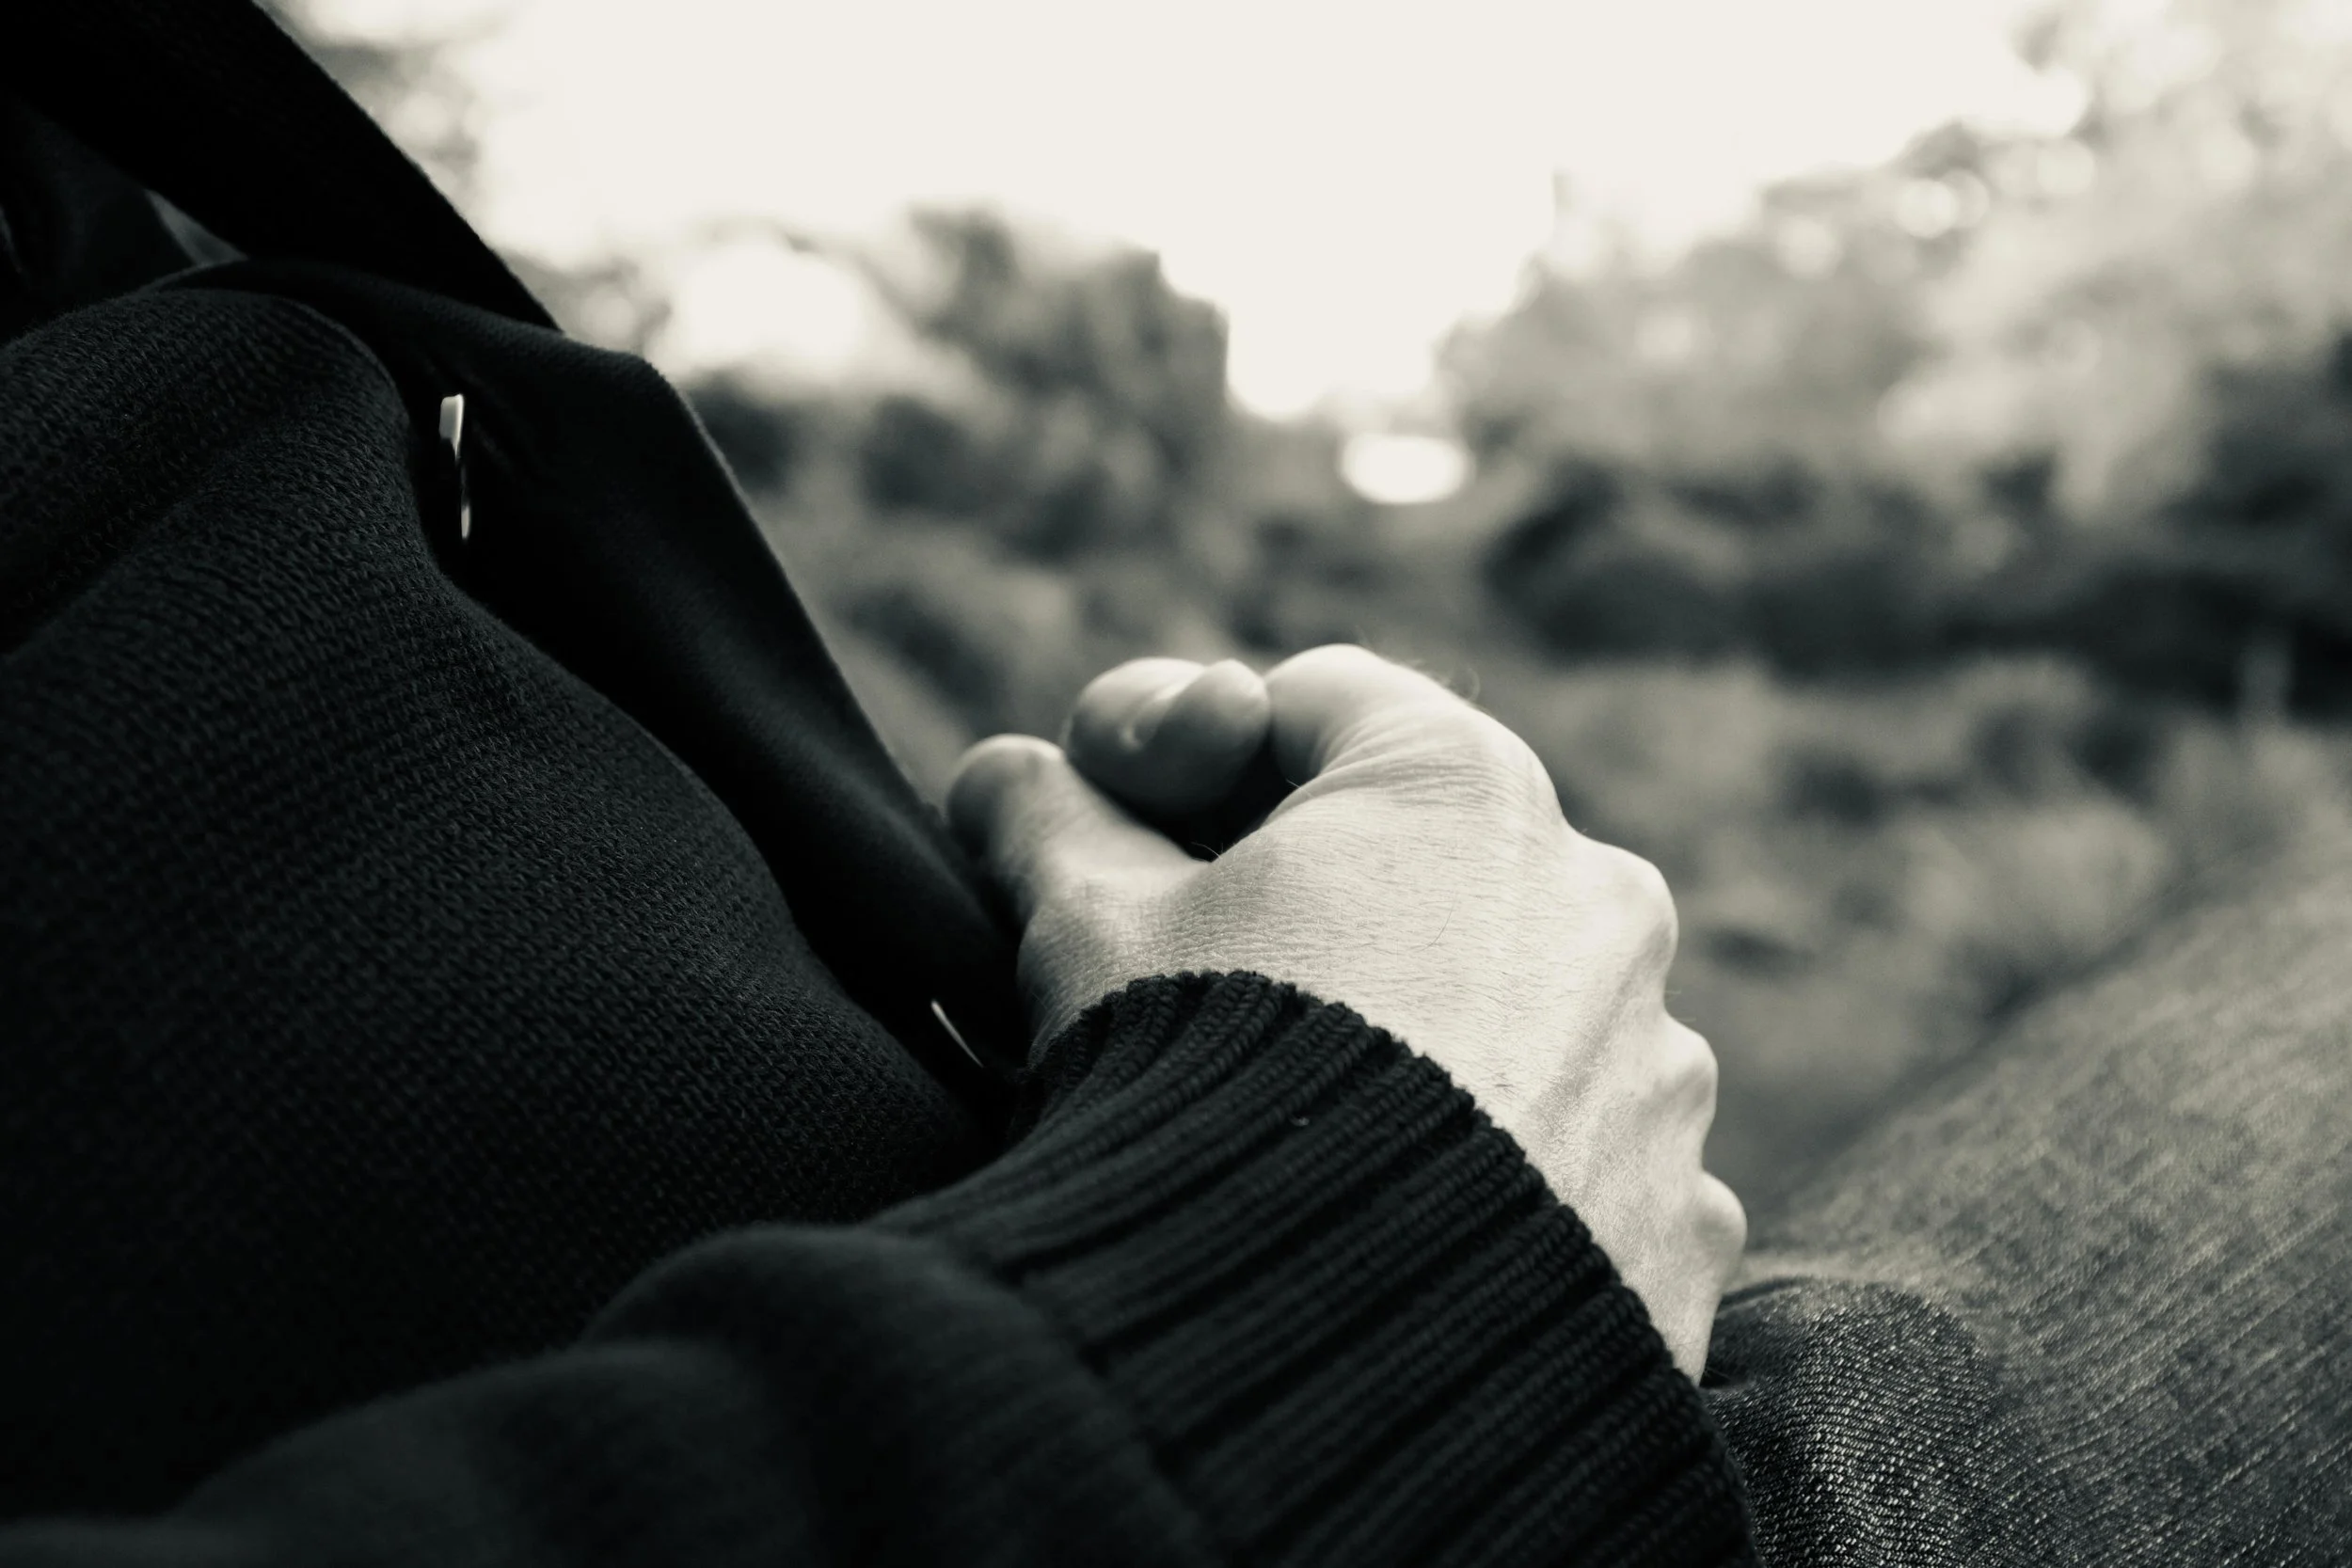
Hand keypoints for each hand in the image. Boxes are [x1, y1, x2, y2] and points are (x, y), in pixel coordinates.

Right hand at [948, 645, 1744, 1376]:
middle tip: (1197, 996)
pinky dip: (1498, 1172)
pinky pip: (1578, 1158)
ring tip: (1295, 1141)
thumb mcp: (1084, 926)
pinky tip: (1399, 1232)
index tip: (1123, 829)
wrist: (1311, 1368)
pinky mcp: (1677, 1221)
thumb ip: (1047, 819)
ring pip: (1515, 1012)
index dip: (1195, 751)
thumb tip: (1010, 782)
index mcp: (1461, 786)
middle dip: (1313, 905)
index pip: (1317, 706)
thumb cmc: (1191, 1093)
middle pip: (1427, 858)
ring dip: (1421, 1040)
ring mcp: (1657, 1070)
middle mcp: (1599, 903)